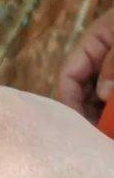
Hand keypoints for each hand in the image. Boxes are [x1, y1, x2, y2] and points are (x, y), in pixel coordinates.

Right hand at [58, 5, 113, 123]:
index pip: (68, 76)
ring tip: (110, 129)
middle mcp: (103, 56)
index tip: (80, 128)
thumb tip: (104, 95)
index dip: (69, 102)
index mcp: (93, 42)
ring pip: (105, 93)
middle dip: (91, 113)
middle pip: (85, 89)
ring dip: (107, 112)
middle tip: (101, 135)